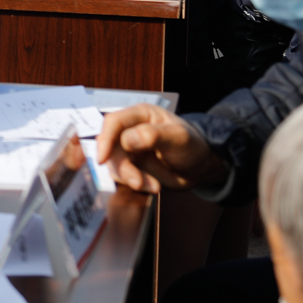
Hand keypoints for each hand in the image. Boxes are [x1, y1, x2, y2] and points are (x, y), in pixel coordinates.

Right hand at [94, 104, 227, 192]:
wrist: (199, 166)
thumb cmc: (191, 144)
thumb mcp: (178, 137)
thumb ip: (153, 135)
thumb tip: (127, 140)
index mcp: (140, 116)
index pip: (113, 122)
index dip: (105, 139)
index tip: (102, 159)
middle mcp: (130, 131)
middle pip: (111, 148)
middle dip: (122, 168)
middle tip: (138, 182)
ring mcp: (129, 150)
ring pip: (116, 165)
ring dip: (131, 179)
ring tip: (154, 186)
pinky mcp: (131, 166)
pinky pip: (124, 178)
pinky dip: (137, 184)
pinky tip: (154, 186)